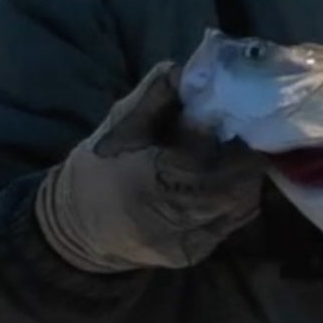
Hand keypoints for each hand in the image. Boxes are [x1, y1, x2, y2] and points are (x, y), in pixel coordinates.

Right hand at [35, 61, 266, 271]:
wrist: (78, 226)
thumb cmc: (100, 165)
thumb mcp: (120, 122)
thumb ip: (156, 94)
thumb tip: (193, 68)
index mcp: (148, 176)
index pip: (210, 156)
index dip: (233, 135)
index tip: (239, 116)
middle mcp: (170, 215)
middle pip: (235, 183)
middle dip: (245, 156)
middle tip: (244, 135)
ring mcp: (185, 239)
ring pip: (241, 203)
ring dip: (244, 177)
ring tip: (233, 157)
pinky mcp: (193, 254)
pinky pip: (232, 221)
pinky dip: (236, 199)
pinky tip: (223, 183)